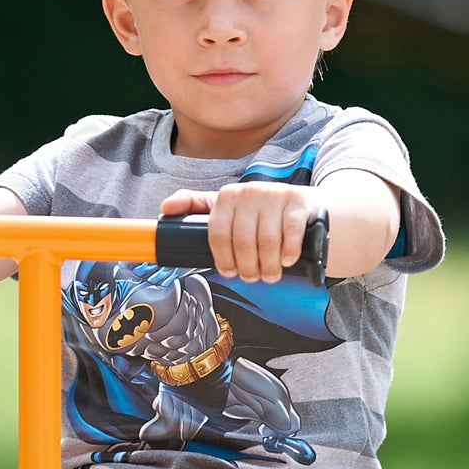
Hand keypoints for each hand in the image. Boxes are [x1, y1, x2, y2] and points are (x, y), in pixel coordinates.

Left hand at [160, 181, 316, 282]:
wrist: (303, 206)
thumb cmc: (260, 214)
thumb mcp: (227, 209)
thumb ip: (195, 207)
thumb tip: (165, 209)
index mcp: (227, 196)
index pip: (217, 234)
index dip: (223, 259)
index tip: (229, 272)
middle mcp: (249, 191)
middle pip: (243, 242)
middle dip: (248, 267)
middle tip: (253, 276)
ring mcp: (274, 195)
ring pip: (267, 242)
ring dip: (268, 266)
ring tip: (270, 274)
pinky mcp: (298, 202)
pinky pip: (290, 234)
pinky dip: (288, 253)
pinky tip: (286, 260)